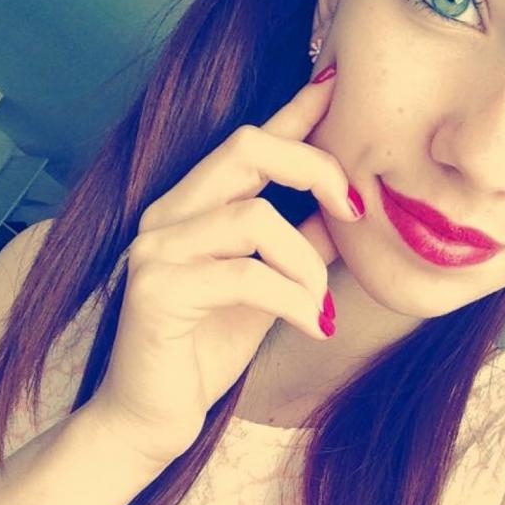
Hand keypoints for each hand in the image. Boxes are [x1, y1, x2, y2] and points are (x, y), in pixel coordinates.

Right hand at [84, 69, 357, 464]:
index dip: (294, 111)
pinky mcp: (155, 290)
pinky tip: (312, 327)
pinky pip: (246, 276)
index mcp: (192, 207)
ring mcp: (155, 248)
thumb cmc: (204, 352)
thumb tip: (344, 210)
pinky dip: (294, 300)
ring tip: (322, 308)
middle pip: (246, 147)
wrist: (150, 419)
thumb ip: (298, 245)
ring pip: (256, 218)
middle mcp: (167, 214)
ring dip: (308, 265)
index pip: (248, 142)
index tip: (336, 84)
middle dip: (314, 167)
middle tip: (355, 210)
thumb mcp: (266, 290)